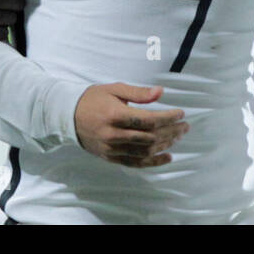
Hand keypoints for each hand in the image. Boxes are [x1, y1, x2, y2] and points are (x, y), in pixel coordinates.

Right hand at [74, 83, 188, 167]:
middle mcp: (114, 134)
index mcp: (115, 115)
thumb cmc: (93, 99)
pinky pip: (136, 163)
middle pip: (150, 136)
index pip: (149, 119)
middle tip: (185, 126)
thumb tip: (161, 92)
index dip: (168, 117)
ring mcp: (112, 148)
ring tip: (178, 137)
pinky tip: (167, 157)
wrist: (68, 116)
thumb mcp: (114, 89)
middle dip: (171, 131)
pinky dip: (154, 162)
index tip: (181, 113)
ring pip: (145, 151)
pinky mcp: (111, 157)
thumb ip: (138, 93)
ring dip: (166, 145)